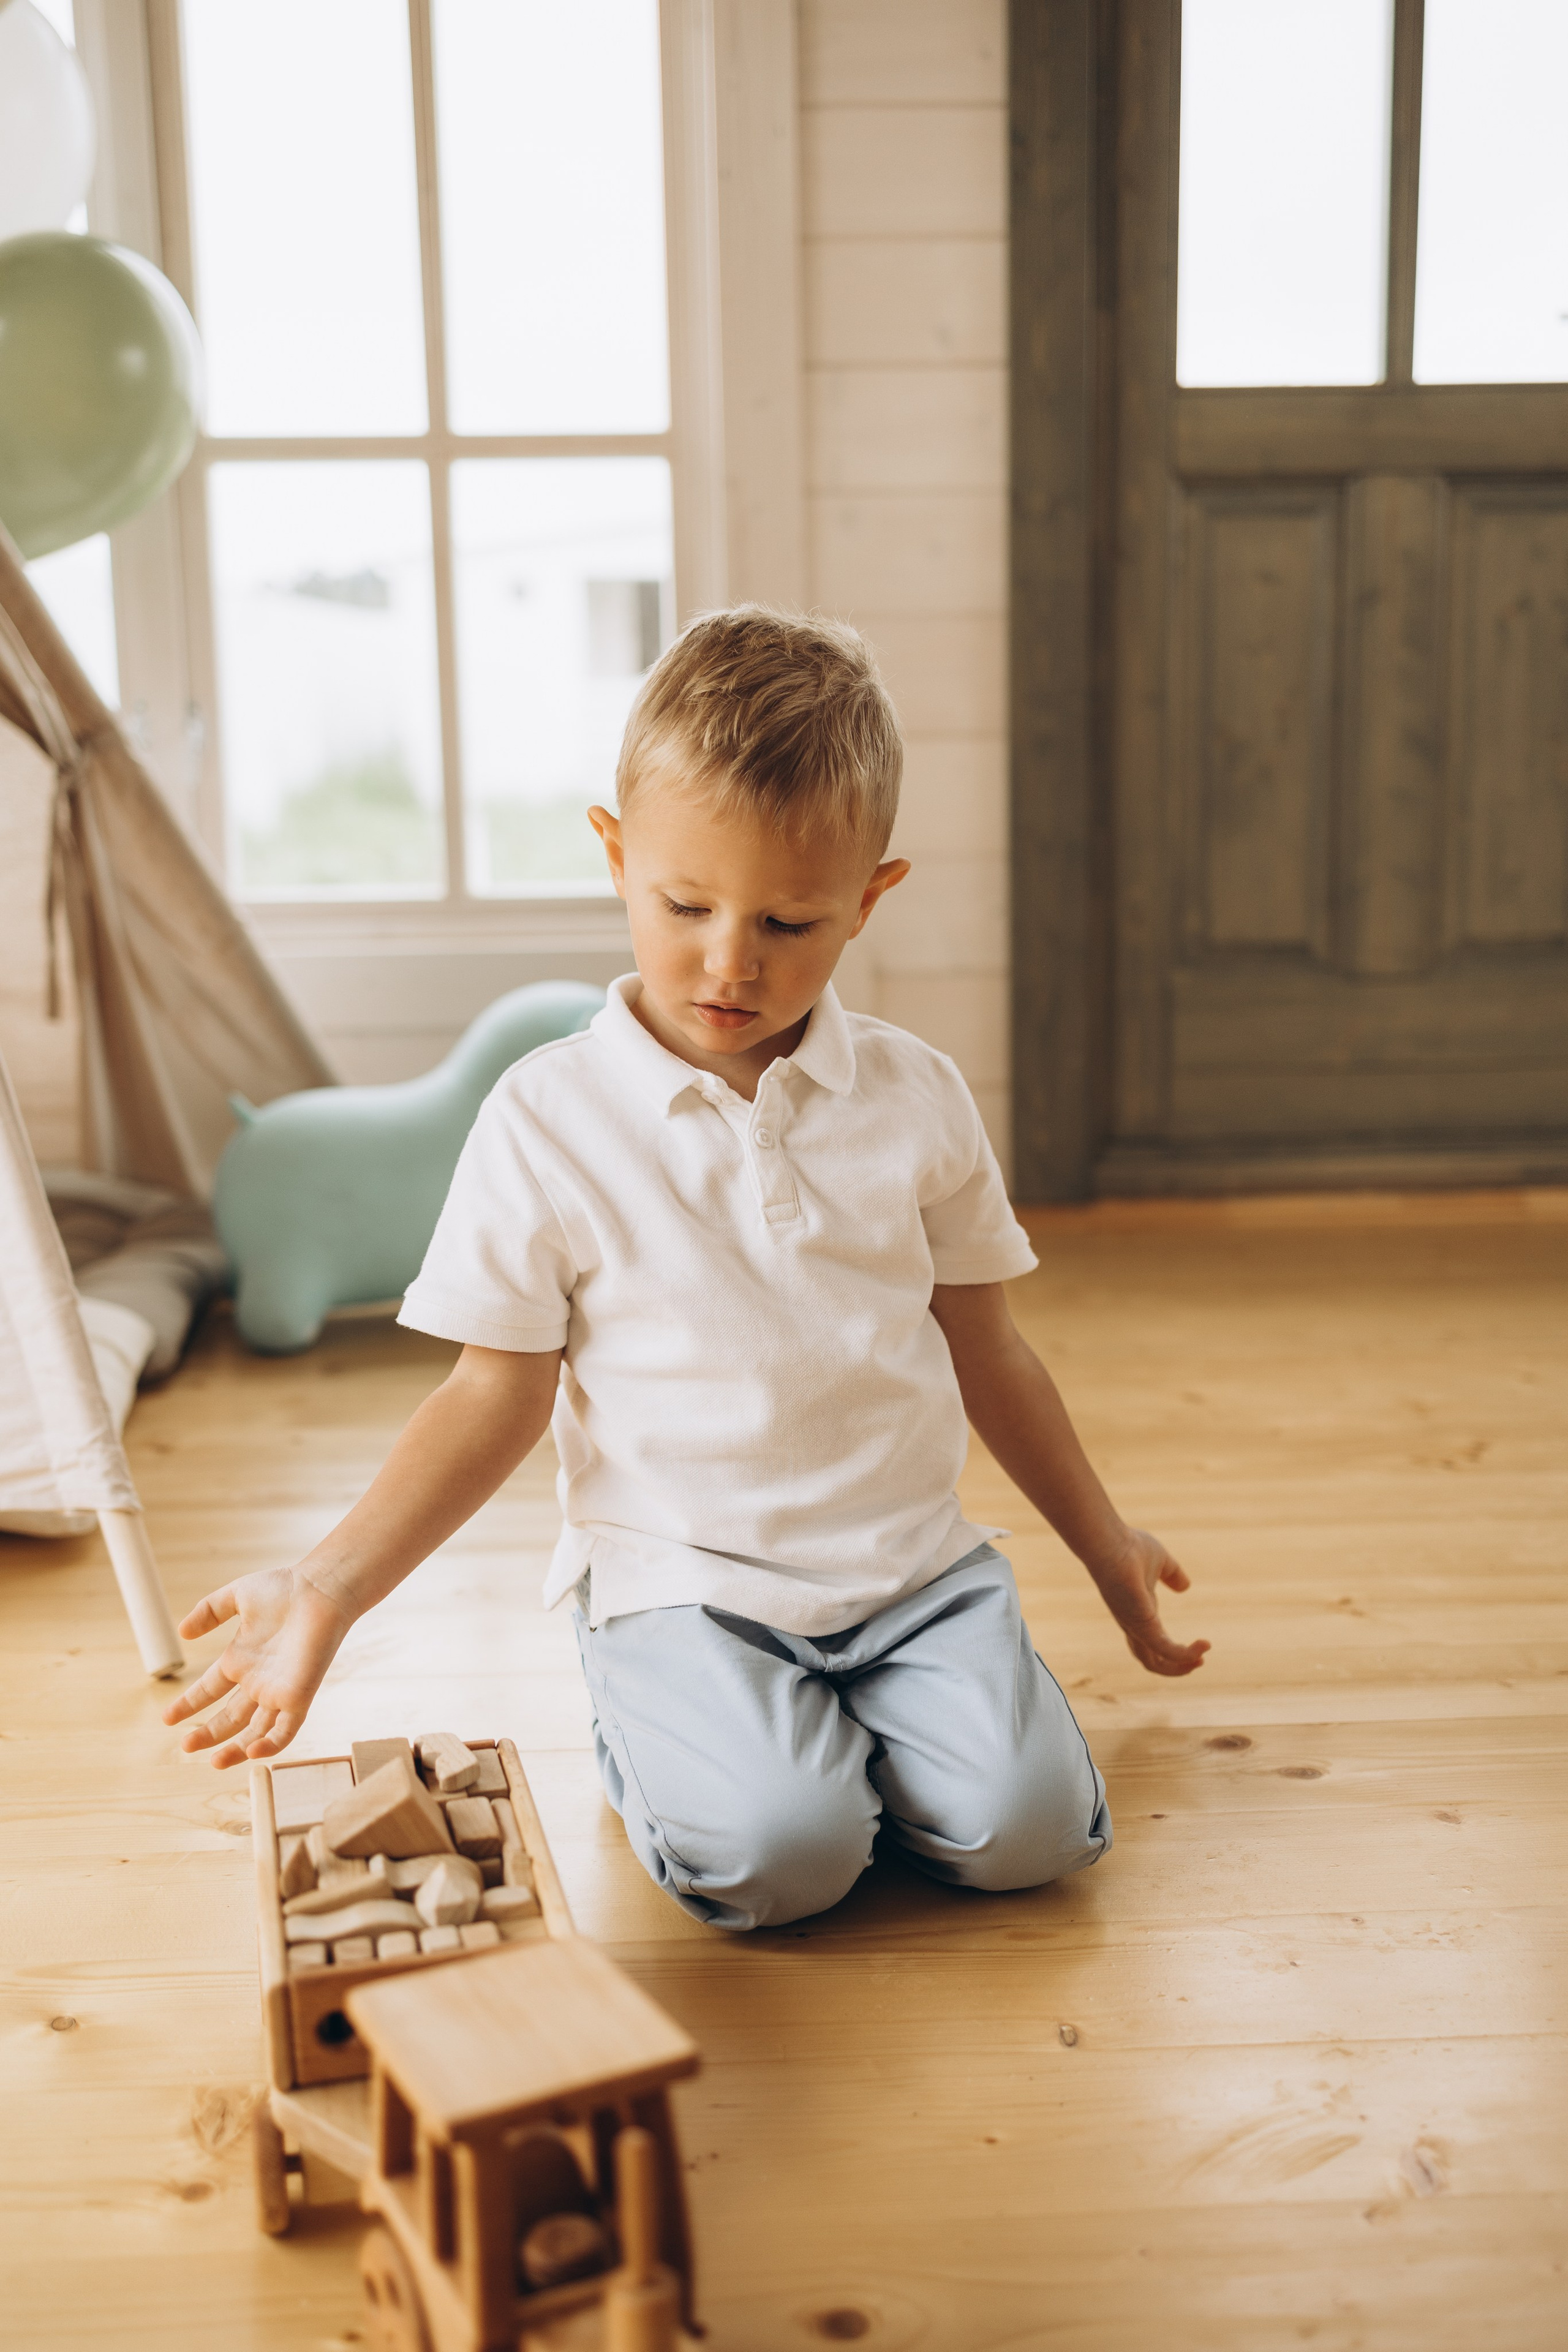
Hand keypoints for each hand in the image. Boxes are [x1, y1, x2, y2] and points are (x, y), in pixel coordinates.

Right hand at [161, 1567, 352, 1767]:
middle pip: (230, 1717)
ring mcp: (278, 1690)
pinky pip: (286, 1730)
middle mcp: (258, 1680)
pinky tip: (252, 1752)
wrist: (320, 1589)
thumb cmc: (284, 1588)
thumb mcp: (237, 1596)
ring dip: (235, 1749)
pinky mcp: (299, 1696)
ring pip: (256, 1731)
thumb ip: (208, 1611)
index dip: (189, 1704)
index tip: (167, 1718)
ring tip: (214, 1762)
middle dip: (208, 1733)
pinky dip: (271, 1744)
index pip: (210, 1690)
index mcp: (241, 1659)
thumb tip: (182, 1632)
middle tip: (185, 1746)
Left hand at [1087, 1526, 1209, 1676]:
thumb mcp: (1160, 1562)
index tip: (1199, 1647)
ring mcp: (1133, 1626)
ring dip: (1180, 1667)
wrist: (1111, 1541)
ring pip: (1153, 1663)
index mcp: (1137, 1612)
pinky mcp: (1139, 1624)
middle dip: (1175, 1667)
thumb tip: (1185, 1587)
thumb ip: (1173, 1574)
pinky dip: (1184, 1654)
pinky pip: (1164, 1650)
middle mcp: (1132, 1623)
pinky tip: (1202, 1646)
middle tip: (1199, 1661)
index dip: (1174, 1651)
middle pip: (1150, 1660)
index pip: (1152, 1643)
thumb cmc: (1129, 1547)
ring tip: (1200, 1659)